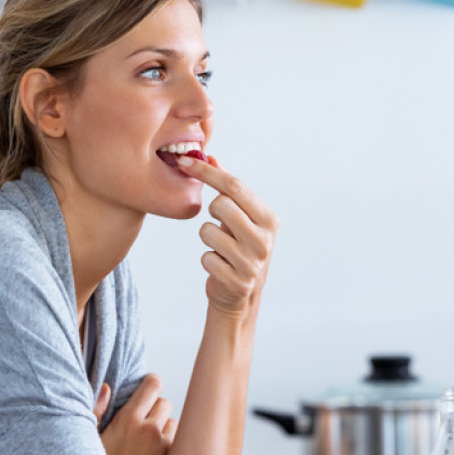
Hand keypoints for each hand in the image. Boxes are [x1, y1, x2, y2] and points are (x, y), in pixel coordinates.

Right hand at [95, 375, 177, 454]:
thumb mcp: (91, 439)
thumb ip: (98, 410)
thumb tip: (107, 387)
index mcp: (128, 420)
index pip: (152, 386)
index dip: (151, 383)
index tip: (148, 386)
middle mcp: (149, 430)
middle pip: (165, 402)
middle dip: (156, 408)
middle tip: (143, 419)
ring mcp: (163, 445)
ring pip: (174, 421)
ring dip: (165, 426)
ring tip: (149, 438)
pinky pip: (177, 440)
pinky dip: (170, 441)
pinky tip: (155, 452)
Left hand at [177, 155, 278, 319]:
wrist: (240, 295)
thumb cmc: (238, 248)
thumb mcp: (240, 218)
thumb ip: (228, 190)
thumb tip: (210, 158)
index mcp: (269, 219)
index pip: (235, 186)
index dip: (207, 172)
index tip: (184, 161)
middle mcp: (264, 240)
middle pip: (221, 205)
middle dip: (212, 212)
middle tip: (219, 222)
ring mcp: (252, 262)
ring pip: (208, 232)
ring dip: (208, 239)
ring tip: (221, 248)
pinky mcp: (237, 281)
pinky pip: (206, 257)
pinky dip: (208, 260)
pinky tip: (220, 266)